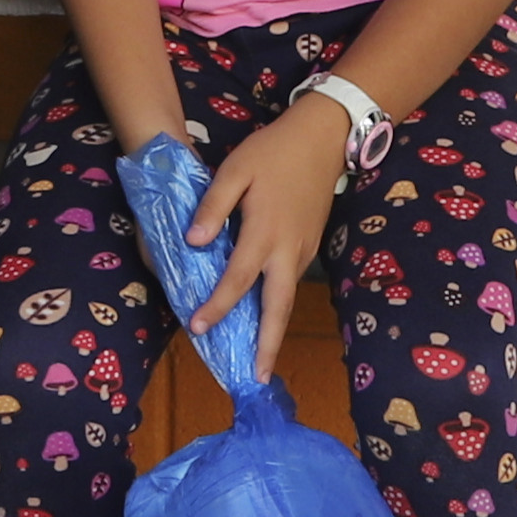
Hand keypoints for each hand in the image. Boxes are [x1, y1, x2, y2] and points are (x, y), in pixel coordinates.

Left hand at [184, 103, 353, 378]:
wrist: (323, 138)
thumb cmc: (272, 152)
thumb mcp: (235, 169)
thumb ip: (213, 207)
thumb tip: (193, 242)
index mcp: (265, 232)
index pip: (237, 279)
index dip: (217, 306)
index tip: (197, 329)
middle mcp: (288, 250)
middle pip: (278, 308)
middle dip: (267, 345)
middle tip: (258, 378)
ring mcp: (304, 251)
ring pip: (286, 300)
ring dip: (273, 330)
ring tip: (258, 360)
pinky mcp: (310, 247)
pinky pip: (290, 285)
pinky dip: (277, 307)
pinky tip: (261, 318)